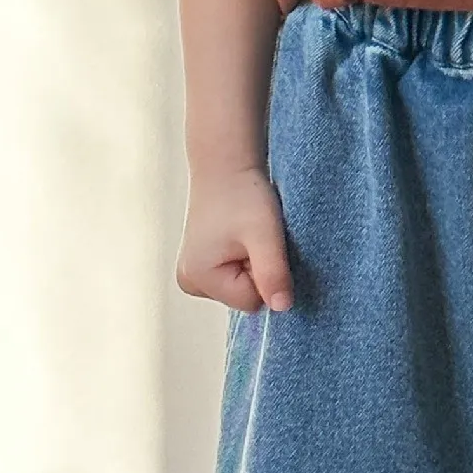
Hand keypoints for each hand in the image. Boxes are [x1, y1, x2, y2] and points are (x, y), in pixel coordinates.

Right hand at [177, 164, 293, 312]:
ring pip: (241, 287)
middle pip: (244, 296)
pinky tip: (239, 237)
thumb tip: (282, 307)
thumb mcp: (265, 236)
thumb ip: (272, 273)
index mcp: (198, 278)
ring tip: (246, 234)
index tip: (259, 244)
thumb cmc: (243, 194)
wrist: (226, 165)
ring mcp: (193, 274)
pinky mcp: (200, 265)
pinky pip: (234, 276)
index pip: (251, 301)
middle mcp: (189, 282)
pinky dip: (244, 260)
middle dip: (256, 270)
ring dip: (251, 264)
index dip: (265, 274)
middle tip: (253, 238)